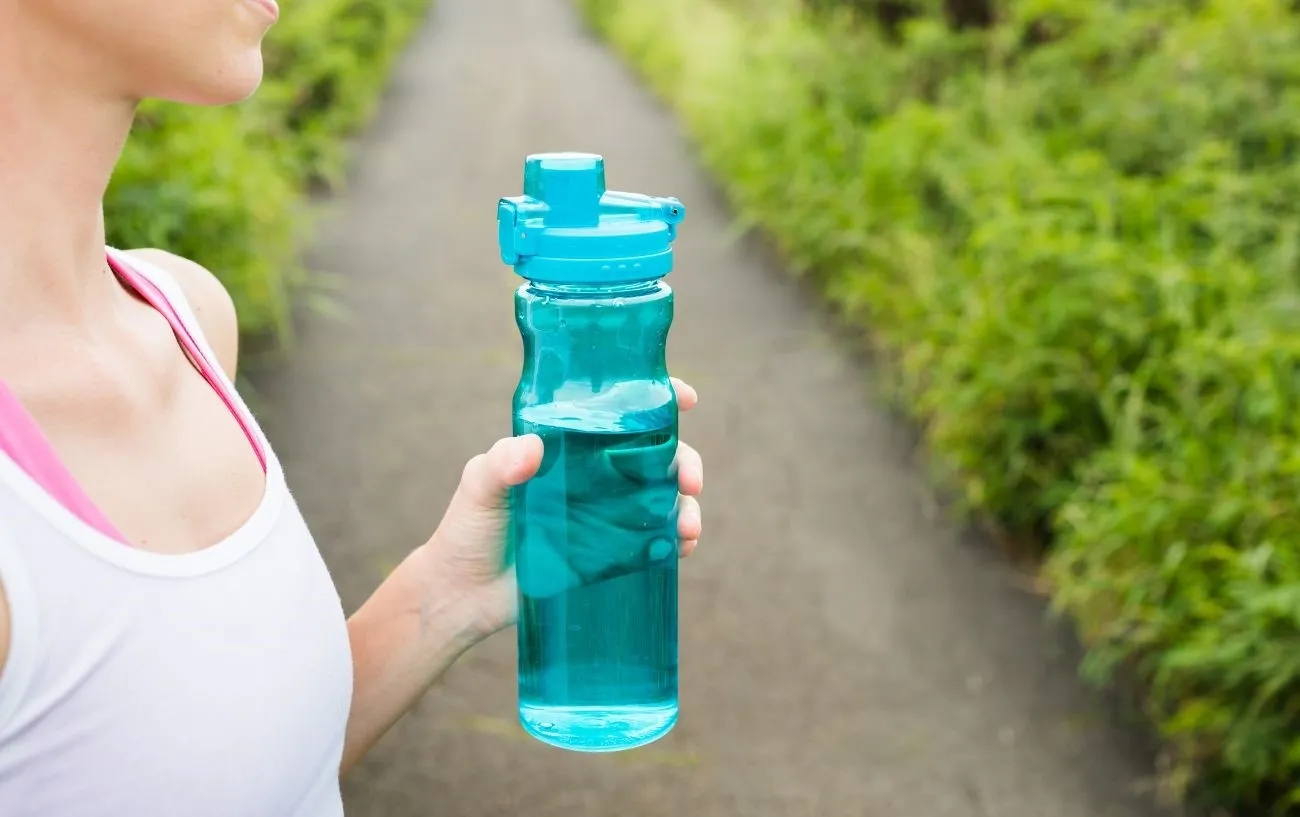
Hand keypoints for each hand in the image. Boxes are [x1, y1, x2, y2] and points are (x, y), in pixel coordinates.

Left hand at [421, 378, 703, 638]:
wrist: (463, 594)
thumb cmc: (468, 529)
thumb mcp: (478, 487)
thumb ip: (499, 464)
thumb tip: (532, 448)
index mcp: (569, 446)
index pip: (619, 413)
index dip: (658, 400)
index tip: (685, 399)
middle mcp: (595, 476)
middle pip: (656, 456)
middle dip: (685, 461)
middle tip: (690, 481)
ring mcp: (606, 515)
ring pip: (663, 500)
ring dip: (687, 508)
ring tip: (688, 528)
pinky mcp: (610, 554)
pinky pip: (654, 543)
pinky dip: (676, 542)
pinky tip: (682, 548)